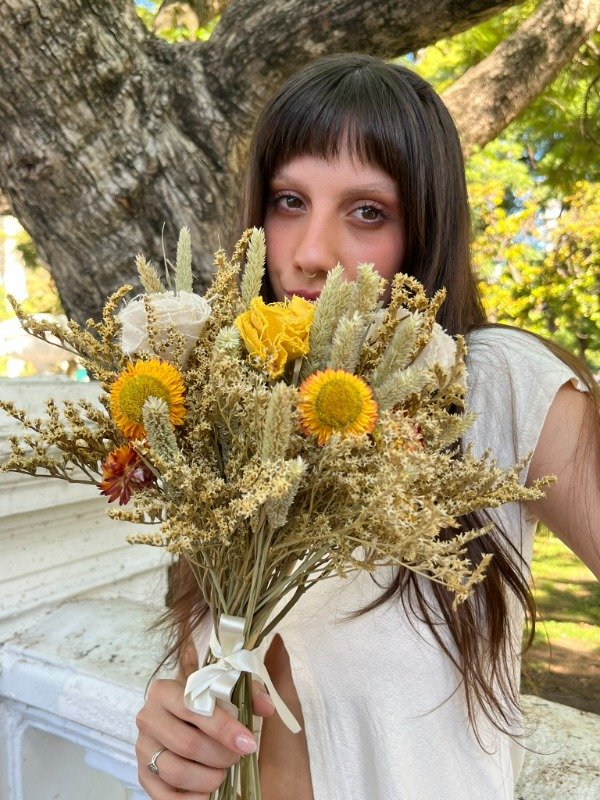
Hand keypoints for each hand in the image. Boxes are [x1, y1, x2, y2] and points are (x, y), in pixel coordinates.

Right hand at [136, 677, 274, 798]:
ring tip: (223, 774)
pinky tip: (209, 795)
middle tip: (236, 758)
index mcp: (164, 690)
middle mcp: (148, 717)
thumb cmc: (206, 704)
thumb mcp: (226, 691)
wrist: (182, 719)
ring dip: (208, 779)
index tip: (248, 743)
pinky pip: (164, 797)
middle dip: (220, 756)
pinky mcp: (143, 775)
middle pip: (187, 743)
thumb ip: (249, 693)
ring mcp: (143, 748)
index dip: (224, 728)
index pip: (194, 709)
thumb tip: (267, 707)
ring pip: (177, 772)